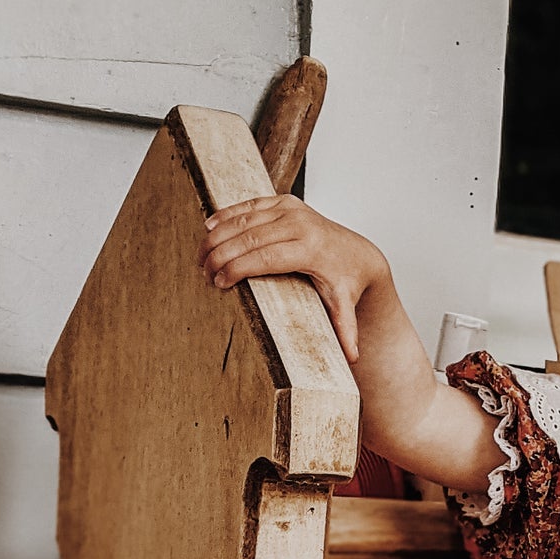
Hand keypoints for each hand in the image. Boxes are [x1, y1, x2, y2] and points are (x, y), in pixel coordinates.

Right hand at [196, 195, 388, 362]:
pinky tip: (209, 228)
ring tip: (201, 256)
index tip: (219, 283)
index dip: (238, 269)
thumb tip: (353, 358)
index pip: (265, 258)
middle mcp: (301, 224)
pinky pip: (250, 205)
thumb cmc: (346, 281)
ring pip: (246, 219)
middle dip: (221, 255)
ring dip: (218, 236)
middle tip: (203, 272)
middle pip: (250, 237)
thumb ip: (346, 330)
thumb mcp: (344, 306)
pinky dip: (227, 215)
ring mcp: (292, 208)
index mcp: (310, 249)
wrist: (358, 254)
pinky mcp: (285, 200)